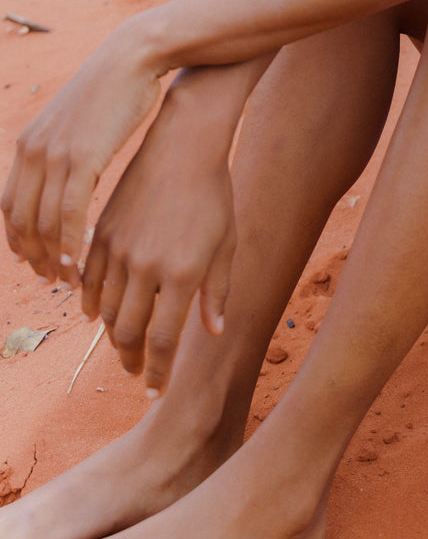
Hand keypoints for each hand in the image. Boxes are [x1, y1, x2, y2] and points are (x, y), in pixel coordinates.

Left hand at [2, 20, 162, 286]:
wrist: (133, 58)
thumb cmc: (115, 91)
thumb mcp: (77, 122)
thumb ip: (65, 149)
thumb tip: (68, 173)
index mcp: (29, 144)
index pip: (9, 204)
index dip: (17, 238)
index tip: (33, 260)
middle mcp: (33, 151)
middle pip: (20, 219)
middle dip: (33, 255)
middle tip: (51, 278)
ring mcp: (56, 154)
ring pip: (41, 222)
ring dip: (51, 256)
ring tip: (67, 277)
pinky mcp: (82, 157)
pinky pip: (68, 213)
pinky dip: (69, 243)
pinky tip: (78, 261)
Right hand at [80, 89, 236, 393]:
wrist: (183, 146)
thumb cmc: (214, 196)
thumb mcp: (226, 245)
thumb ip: (217, 292)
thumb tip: (212, 332)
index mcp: (182, 275)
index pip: (164, 342)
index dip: (159, 374)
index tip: (156, 392)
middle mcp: (146, 268)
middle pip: (128, 334)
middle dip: (133, 361)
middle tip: (138, 373)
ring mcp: (119, 250)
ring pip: (107, 312)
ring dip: (115, 337)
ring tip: (125, 348)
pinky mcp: (102, 233)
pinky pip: (90, 282)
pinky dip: (93, 305)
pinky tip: (100, 315)